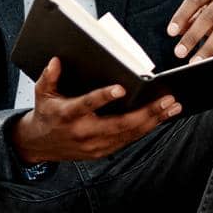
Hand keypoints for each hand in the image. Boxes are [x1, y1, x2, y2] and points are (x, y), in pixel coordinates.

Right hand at [10, 57, 178, 163]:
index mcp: (68, 115)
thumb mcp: (42, 93)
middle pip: (120, 124)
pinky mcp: (103, 151)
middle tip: (167, 99)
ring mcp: (96, 145)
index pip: (87, 104)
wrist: (40, 145)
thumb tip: (56, 61)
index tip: (121, 88)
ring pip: (130, 134)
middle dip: (147, 112)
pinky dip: (146, 129)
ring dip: (154, 121)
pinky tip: (161, 118)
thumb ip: (49, 77)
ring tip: (173, 107)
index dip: (103, 97)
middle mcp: (84, 132)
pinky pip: (129, 140)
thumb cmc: (46, 114)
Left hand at [167, 0, 212, 60]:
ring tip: (195, 62)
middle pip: (208, 16)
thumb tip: (176, 31)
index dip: (181, 16)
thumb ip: (190, 18)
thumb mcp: (204, 9)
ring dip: (208, 48)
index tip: (171, 33)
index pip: (194, 0)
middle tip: (179, 53)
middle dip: (192, 37)